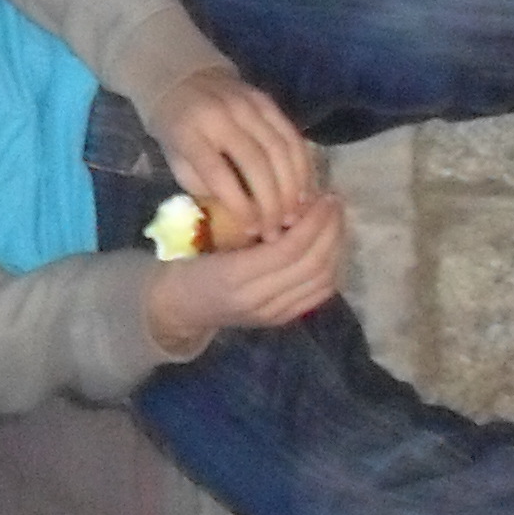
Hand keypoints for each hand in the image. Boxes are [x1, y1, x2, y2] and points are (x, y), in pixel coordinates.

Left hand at [143, 64, 321, 240]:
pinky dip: (302, 166)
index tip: (252, 231)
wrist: (183, 80)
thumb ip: (204, 188)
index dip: (240, 206)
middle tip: (278, 230)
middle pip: (256, 163)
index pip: (219, 174)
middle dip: (271, 202)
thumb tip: (240, 221)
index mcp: (191, 134)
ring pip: (281, 149)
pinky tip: (303, 190)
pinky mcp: (267, 101)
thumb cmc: (178, 131)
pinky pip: (292, 136)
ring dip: (292, 187)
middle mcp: (222, 117)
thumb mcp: (177, 161)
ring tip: (294, 216)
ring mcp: (248, 105)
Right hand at [143, 191, 345, 359]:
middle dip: (331, 230)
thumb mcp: (206, 235)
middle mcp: (257, 299)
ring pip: (321, 280)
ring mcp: (272, 313)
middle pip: (312, 264)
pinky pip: (318, 294)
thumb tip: (291, 202)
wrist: (178, 306)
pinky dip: (332, 269)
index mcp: (234, 274)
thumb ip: (246, 223)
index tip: (322, 196)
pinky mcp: (281, 319)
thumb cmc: (187, 261)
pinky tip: (331, 247)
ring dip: (336, 248)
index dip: (313, 221)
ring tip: (336, 221)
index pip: (290, 248)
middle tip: (334, 202)